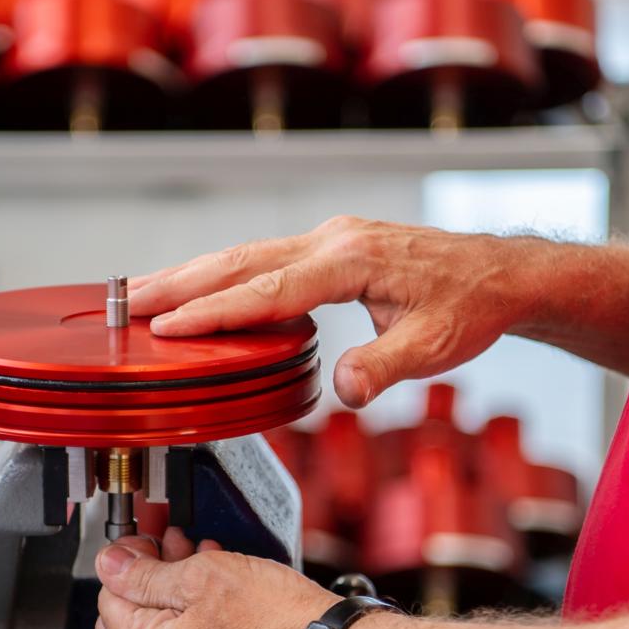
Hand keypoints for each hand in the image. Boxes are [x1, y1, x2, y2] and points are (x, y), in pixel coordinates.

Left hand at [93, 529, 337, 628]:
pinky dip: (191, 620)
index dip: (127, 562)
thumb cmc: (274, 619)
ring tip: (199, 560)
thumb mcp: (201, 575)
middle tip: (170, 549)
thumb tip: (109, 565)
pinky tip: (215, 591)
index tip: (148, 542)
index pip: (108, 599)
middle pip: (128, 621)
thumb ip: (143, 573)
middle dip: (146, 578)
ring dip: (171, 593)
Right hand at [129, 216, 542, 407]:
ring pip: (248, 254)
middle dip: (181, 282)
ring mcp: (330, 238)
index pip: (269, 290)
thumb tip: (344, 389)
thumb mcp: (434, 347)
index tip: (171, 327)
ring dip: (194, 274)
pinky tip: (200, 287)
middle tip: (128, 302)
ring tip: (143, 292)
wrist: (500, 274)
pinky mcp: (331, 246)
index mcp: (351, 260)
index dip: (216, 311)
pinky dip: (225, 273)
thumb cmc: (469, 308)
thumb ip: (385, 367)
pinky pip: (265, 257)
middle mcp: (333, 240)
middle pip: (242, 261)